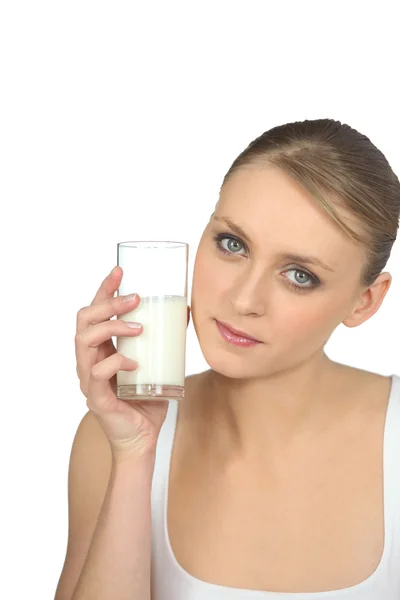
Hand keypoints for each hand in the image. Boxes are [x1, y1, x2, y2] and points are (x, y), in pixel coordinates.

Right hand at [75, 265, 190, 457]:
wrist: (142, 439)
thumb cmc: (147, 400)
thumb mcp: (159, 364)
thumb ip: (165, 341)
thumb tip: (185, 311)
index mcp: (102, 348)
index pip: (95, 312)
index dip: (104, 289)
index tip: (120, 271)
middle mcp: (90, 359)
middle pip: (84, 320)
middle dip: (107, 303)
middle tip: (135, 299)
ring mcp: (89, 378)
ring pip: (84, 341)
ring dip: (111, 328)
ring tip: (138, 327)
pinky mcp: (96, 397)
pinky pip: (97, 373)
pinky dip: (116, 362)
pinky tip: (135, 364)